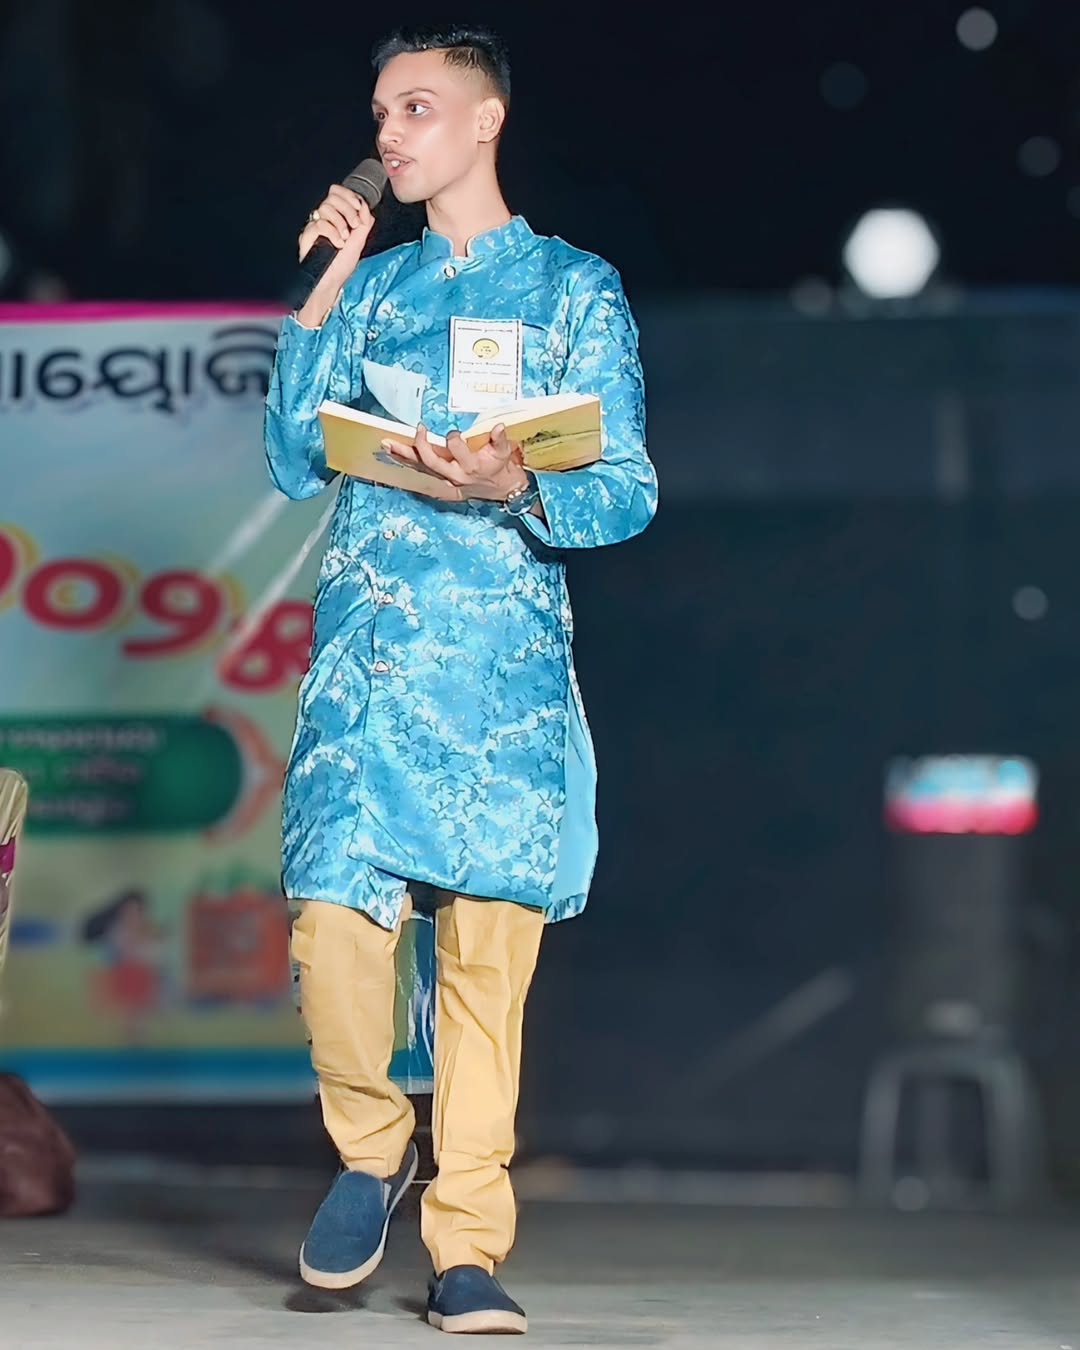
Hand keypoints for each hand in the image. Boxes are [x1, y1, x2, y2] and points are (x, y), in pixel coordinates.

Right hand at [295, 184, 374, 325]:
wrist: (330, 283)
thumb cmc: (341, 267)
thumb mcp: (359, 243)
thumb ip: (364, 223)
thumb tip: (366, 206)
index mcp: (336, 218)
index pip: (337, 194)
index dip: (348, 195)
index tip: (359, 206)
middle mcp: (324, 220)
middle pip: (332, 197)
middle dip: (348, 209)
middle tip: (355, 224)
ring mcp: (314, 227)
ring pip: (325, 208)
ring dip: (340, 223)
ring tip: (345, 239)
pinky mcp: (307, 236)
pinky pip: (319, 224)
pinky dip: (332, 232)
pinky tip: (337, 244)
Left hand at [383, 423, 528, 501]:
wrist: (500, 489)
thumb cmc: (500, 467)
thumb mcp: (504, 452)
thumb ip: (500, 439)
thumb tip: (498, 426)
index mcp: (471, 466)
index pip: (457, 451)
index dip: (453, 440)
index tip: (452, 433)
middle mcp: (455, 474)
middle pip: (432, 462)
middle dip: (422, 446)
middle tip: (419, 429)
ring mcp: (445, 477)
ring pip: (420, 466)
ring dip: (403, 455)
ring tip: (387, 443)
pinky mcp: (439, 476)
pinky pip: (418, 468)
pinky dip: (405, 459)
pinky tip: (391, 451)